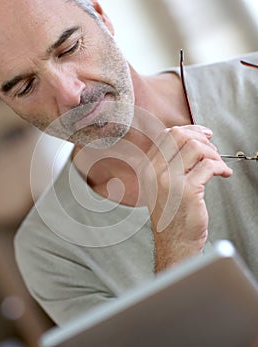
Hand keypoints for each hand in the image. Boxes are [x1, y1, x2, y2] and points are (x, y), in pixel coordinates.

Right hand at [138, 125, 232, 271]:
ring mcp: (169, 181)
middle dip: (202, 138)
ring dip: (214, 153)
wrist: (174, 242)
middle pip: (180, 135)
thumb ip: (170, 163)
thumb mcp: (161, 185)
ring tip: (218, 165)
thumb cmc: (171, 215)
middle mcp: (155, 172)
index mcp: (148, 168)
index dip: (189, 130)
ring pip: (196, 148)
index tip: (203, 135)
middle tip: (212, 148)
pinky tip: (223, 173)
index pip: (167, 135)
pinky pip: (209, 166)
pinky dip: (221, 167)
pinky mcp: (187, 191)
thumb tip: (191, 140)